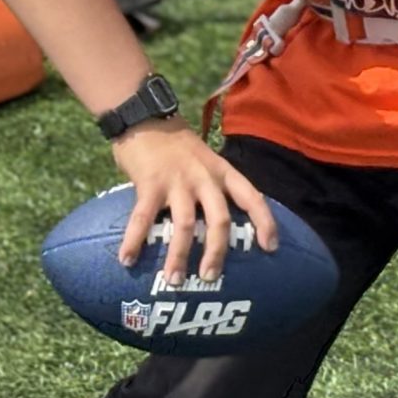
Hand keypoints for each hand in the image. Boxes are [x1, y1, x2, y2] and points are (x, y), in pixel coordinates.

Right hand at [110, 121, 278, 276]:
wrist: (145, 116)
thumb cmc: (176, 146)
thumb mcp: (206, 161)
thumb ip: (213, 188)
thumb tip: (218, 228)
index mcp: (223, 172)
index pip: (252, 198)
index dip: (265, 222)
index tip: (271, 248)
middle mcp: (204, 178)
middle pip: (219, 220)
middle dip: (216, 252)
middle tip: (210, 278)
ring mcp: (177, 181)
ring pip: (184, 224)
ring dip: (178, 256)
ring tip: (173, 281)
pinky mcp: (149, 183)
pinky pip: (142, 217)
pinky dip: (134, 241)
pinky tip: (126, 260)